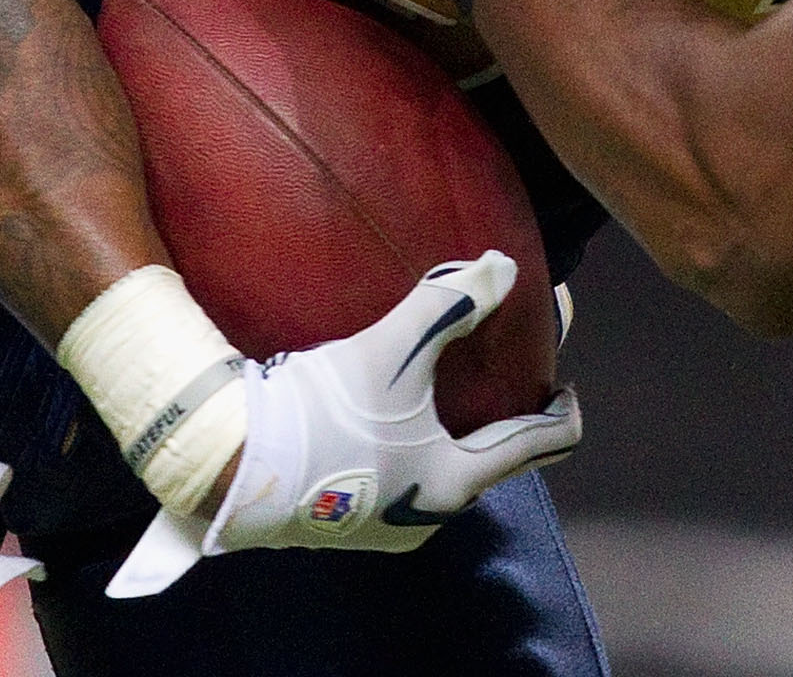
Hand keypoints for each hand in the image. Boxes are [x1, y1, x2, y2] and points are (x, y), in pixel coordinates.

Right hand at [109, 255, 581, 596]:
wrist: (228, 464)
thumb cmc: (321, 414)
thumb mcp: (392, 352)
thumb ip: (450, 305)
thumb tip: (505, 267)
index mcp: (453, 484)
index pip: (540, 446)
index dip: (562, 411)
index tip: (563, 383)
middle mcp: (429, 516)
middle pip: (490, 460)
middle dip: (501, 417)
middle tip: (500, 373)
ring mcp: (385, 526)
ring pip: (442, 472)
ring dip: (451, 434)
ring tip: (443, 390)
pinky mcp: (346, 522)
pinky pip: (402, 479)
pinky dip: (412, 447)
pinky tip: (391, 415)